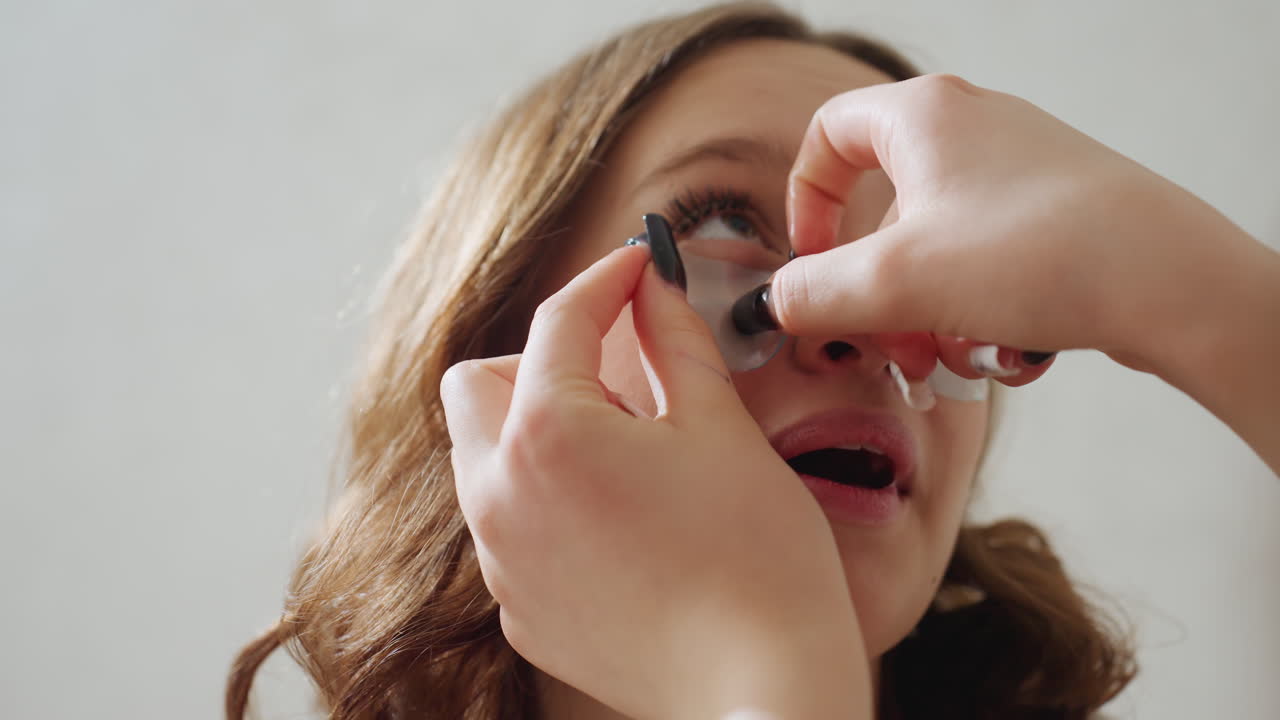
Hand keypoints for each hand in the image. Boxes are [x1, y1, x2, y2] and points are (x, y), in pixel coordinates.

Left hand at [441, 245, 872, 718]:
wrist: (762, 689)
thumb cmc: (756, 556)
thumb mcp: (719, 426)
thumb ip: (674, 340)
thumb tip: (651, 286)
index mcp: (546, 433)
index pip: (560, 320)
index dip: (608, 279)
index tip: (641, 265)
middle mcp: (498, 495)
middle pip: (477, 386)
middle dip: (539, 361)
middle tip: (619, 374)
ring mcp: (501, 560)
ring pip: (484, 458)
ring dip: (537, 430)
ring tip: (626, 449)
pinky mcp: (520, 610)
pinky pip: (508, 525)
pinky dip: (548, 499)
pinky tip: (622, 518)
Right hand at [779, 74, 1271, 382]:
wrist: (1171, 281)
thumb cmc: (1035, 255)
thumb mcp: (895, 281)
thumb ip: (817, 292)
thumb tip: (778, 302)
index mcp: (922, 117)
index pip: (829, 134)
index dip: (805, 201)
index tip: (812, 261)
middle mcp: (972, 129)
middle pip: (885, 214)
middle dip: (878, 294)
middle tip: (889, 347)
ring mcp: (1020, 170)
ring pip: (938, 250)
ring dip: (928, 315)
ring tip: (953, 363)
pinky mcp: (1057, 212)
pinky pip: (987, 264)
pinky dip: (978, 310)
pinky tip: (1002, 351)